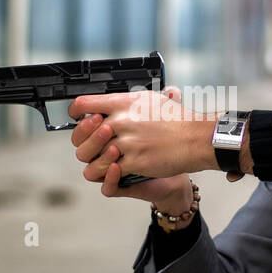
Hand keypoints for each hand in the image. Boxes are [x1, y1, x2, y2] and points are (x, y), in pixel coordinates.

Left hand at [70, 87, 193, 202]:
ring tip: (105, 160)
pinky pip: (110, 171)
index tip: (78, 117)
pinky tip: (119, 169)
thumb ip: (128, 101)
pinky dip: (112, 173)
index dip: (76, 112)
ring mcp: (126, 143)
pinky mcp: (133, 162)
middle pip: (81, 136)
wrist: (196, 139)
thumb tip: (112, 101)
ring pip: (92, 158)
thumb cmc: (178, 120)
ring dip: (95, 161)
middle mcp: (120, 121)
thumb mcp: (152, 99)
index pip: (84, 104)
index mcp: (123, 103)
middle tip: (92, 144)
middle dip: (83, 142)